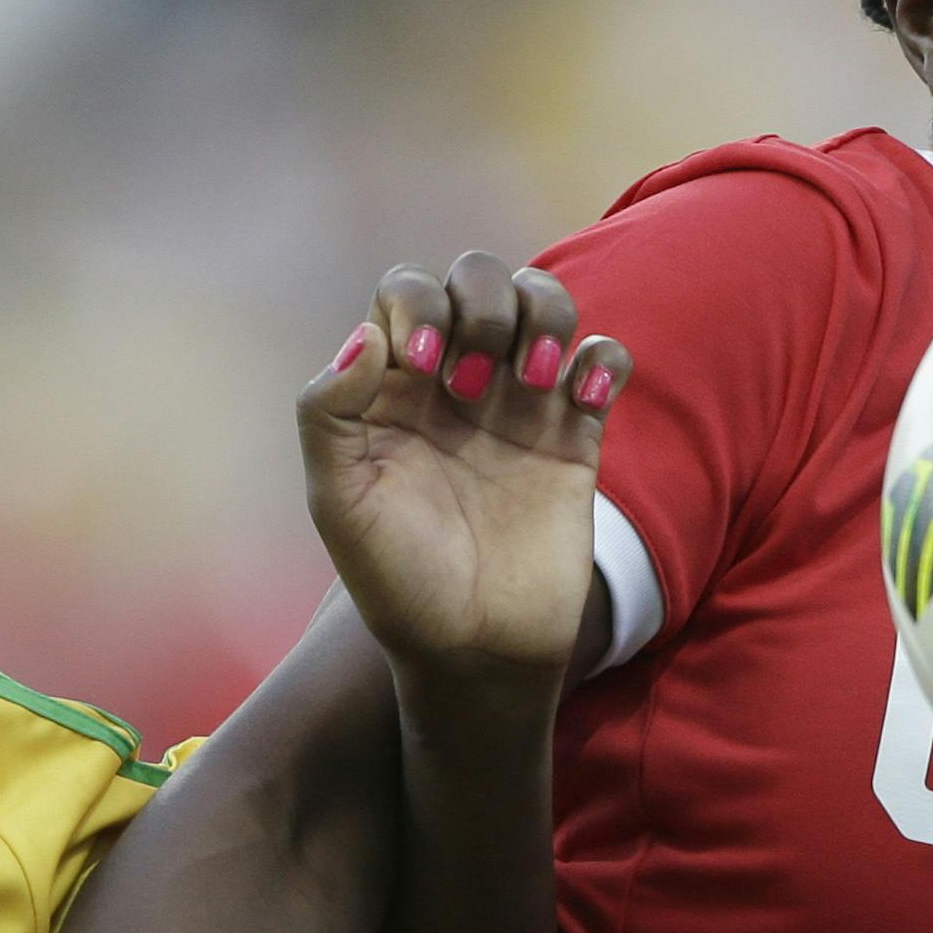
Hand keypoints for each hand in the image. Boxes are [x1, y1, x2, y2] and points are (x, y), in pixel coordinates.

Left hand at [299, 252, 630, 686]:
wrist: (474, 652)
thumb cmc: (396, 584)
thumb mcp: (338, 504)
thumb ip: (328, 414)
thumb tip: (365, 336)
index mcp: (392, 389)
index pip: (406, 292)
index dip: (418, 306)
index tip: (423, 366)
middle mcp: (456, 383)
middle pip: (478, 280)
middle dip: (484, 305)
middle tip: (475, 386)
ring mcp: (520, 405)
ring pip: (544, 302)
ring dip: (544, 313)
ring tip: (537, 382)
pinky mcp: (575, 435)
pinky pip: (603, 359)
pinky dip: (603, 356)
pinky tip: (587, 396)